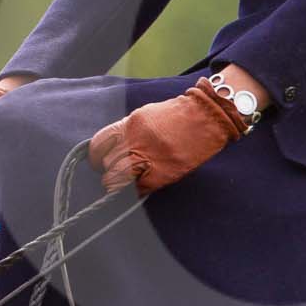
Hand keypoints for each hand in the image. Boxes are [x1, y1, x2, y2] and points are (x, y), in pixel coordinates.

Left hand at [88, 79, 247, 195]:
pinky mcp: (163, 172)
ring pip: (116, 179)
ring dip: (118, 184)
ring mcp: (149, 157)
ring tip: (125, 184)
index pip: (98, 144)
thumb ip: (129, 131)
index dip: (97, 156)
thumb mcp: (147, 116)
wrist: (208, 115)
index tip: (101, 162)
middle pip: (106, 164)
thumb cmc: (178, 115)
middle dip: (108, 172)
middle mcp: (136, 140)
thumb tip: (114, 149)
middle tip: (115, 175)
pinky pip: (139, 189)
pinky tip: (144, 185)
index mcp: (130, 124)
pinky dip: (138, 190)